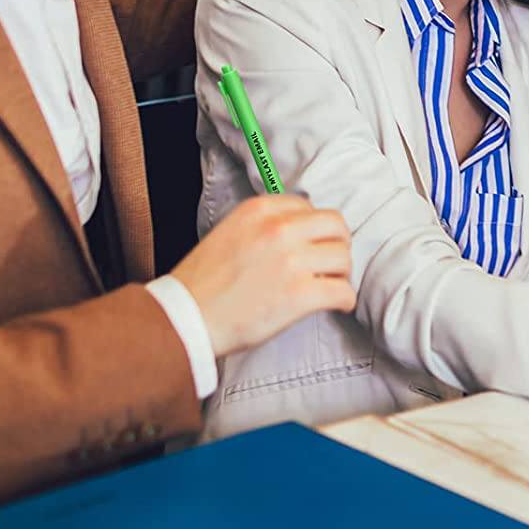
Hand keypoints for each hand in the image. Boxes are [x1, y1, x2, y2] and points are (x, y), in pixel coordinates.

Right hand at [173, 194, 355, 357]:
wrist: (183, 320)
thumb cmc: (203, 283)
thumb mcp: (231, 232)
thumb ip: (265, 225)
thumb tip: (301, 231)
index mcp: (260, 210)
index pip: (310, 208)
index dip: (314, 230)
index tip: (311, 246)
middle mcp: (279, 229)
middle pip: (336, 226)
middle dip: (337, 245)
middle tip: (330, 264)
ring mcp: (291, 260)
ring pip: (343, 258)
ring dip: (340, 274)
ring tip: (329, 286)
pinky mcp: (300, 294)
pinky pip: (343, 291)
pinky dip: (344, 300)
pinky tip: (336, 305)